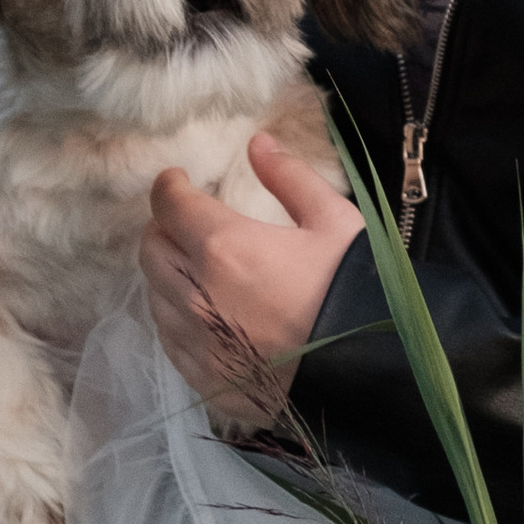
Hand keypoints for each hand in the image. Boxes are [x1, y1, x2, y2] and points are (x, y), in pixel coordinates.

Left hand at [139, 136, 363, 429]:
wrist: (372, 375)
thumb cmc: (356, 291)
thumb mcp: (335, 221)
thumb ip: (290, 178)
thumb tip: (258, 143)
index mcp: (223, 247)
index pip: (169, 205)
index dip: (169, 186)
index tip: (179, 181)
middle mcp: (195, 295)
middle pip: (151, 250)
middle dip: (164, 227)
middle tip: (188, 222)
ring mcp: (197, 343)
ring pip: (155, 297)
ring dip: (167, 275)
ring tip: (197, 269)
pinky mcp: (206, 379)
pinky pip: (171, 342)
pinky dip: (177, 320)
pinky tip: (203, 316)